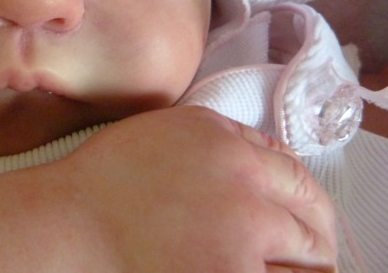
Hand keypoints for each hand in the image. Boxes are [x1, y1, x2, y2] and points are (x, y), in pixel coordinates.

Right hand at [61, 106, 336, 271]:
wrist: (72, 223)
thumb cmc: (109, 176)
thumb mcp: (173, 129)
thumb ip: (230, 135)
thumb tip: (274, 155)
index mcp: (234, 152)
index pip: (299, 179)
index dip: (309, 202)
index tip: (306, 217)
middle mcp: (247, 196)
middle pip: (313, 225)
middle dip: (315, 241)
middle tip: (308, 253)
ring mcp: (240, 247)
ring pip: (307, 268)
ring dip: (304, 270)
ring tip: (286, 270)